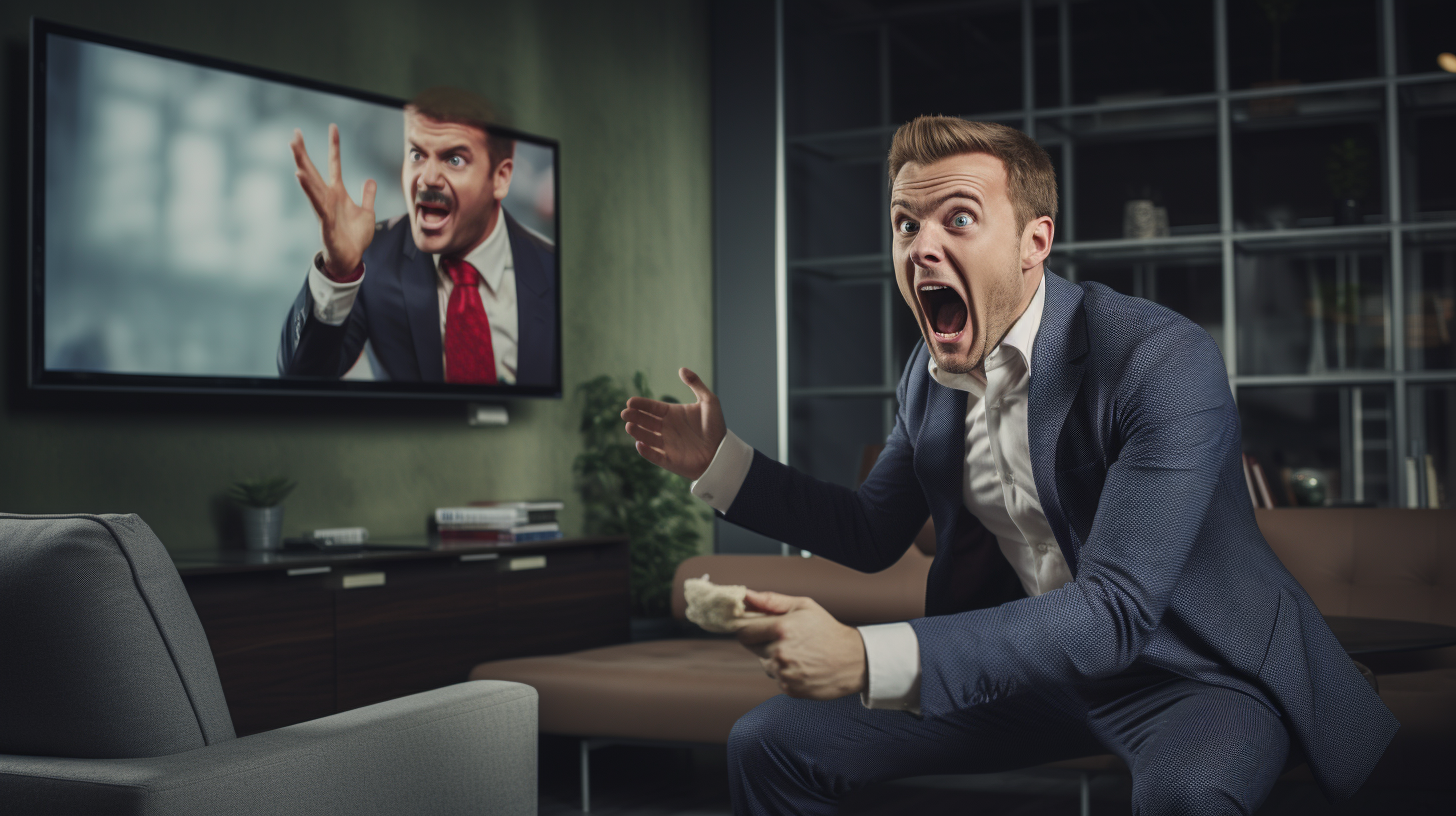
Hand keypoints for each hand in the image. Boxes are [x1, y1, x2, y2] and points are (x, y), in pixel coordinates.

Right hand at [290, 124, 377, 279]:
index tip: (333, 127)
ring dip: (302, 164)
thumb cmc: (355, 238)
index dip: (334, 146)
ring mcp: (324, 207)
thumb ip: (367, 196)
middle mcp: (327, 197)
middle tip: (295, 133)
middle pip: (313, 170)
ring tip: (293, 147)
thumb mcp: (367, 213)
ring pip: (311, 182)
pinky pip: (315, 201)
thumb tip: (370, 180)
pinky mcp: (324, 220)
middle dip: (304, 152)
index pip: (334, 164)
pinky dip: (308, 188)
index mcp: (337, 193)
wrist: (350, 259)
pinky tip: (299, 175)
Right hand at [621, 367, 725, 480]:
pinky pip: (654, 456)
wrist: (723, 452)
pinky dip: (646, 452)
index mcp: (672, 414)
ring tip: (629, 426)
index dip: (641, 405)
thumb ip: (696, 384)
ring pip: (647, 438)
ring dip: (637, 432)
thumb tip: (682, 369)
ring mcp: (666, 445)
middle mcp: (666, 429)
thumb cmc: (716, 427)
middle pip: (646, 421)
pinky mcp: (669, 460)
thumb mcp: (709, 402)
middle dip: (634, 417)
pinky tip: (640, 444)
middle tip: (625, 413)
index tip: (630, 402)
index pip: (652, 408)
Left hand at [736, 590, 866, 699]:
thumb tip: (745, 596)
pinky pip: (776, 677)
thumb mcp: (803, 606)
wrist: (853, 660)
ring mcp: (784, 673)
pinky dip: (785, 672)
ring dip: (773, 657)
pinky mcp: (789, 689)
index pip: (742, 630)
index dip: (746, 626)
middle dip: (762, 640)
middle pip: (751, 647)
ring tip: (798, 652)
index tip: (752, 625)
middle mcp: (779, 652)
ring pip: (764, 663)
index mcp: (781, 628)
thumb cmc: (827, 630)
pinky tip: (802, 665)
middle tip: (784, 637)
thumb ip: (771, 601)